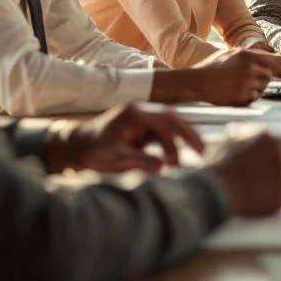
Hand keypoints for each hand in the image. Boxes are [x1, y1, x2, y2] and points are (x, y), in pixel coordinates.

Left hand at [46, 103, 203, 173]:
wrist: (77, 146)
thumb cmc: (93, 150)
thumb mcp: (116, 158)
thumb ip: (140, 161)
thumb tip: (162, 167)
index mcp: (136, 114)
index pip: (168, 120)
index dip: (186, 134)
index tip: (199, 149)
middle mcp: (141, 112)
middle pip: (173, 118)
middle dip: (188, 135)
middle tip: (202, 151)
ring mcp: (141, 119)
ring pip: (168, 127)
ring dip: (177, 143)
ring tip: (179, 164)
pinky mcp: (141, 128)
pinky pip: (161, 134)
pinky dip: (168, 146)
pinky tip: (171, 160)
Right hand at [156, 49, 272, 105]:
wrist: (198, 82)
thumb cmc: (211, 68)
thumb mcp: (229, 54)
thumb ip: (246, 55)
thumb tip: (262, 56)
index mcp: (247, 55)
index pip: (268, 61)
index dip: (265, 68)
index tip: (261, 73)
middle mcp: (250, 67)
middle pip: (268, 75)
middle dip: (260, 79)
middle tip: (246, 83)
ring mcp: (248, 82)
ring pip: (262, 87)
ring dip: (254, 89)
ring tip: (238, 88)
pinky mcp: (244, 95)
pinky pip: (254, 97)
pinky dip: (248, 98)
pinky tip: (235, 94)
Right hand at [208, 132, 280, 216]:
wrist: (217, 189)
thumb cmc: (218, 166)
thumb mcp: (228, 144)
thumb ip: (242, 140)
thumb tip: (238, 138)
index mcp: (268, 139)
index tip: (277, 158)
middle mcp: (280, 155)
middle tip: (277, 176)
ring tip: (266, 189)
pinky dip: (274, 198)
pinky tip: (259, 200)